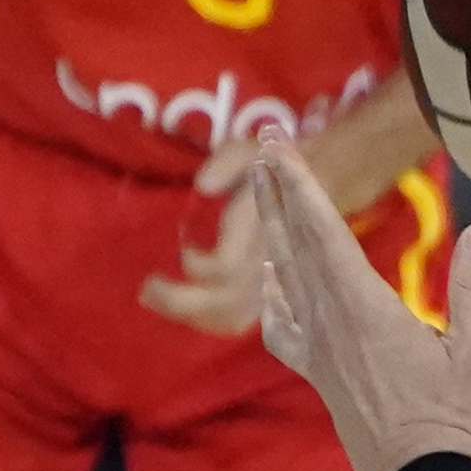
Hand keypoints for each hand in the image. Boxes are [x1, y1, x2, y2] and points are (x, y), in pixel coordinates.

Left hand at [140, 131, 289, 336]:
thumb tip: (203, 186)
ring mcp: (270, 281)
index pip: (227, 267)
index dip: (199, 266)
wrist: (323, 182)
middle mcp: (267, 264)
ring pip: (233, 316)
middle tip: (147, 289)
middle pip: (225, 301)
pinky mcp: (269, 291)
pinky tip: (189, 312)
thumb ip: (228, 164)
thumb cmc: (275, 165)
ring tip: (157, 301)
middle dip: (182, 301)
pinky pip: (241, 318)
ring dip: (193, 315)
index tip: (183, 252)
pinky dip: (212, 320)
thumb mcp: (251, 150)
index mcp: (262, 231)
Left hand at [255, 136, 470, 470]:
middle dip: (276, 191)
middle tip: (261, 148)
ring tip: (262, 193)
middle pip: (293, 243)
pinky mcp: (318, 373)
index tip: (275, 144)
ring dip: (272, 231)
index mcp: (364, 307)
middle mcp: (329, 321)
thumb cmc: (455, 419)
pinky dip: (273, 294)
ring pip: (284, 277)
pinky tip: (271, 280)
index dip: (298, 183)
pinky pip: (283, 324)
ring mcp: (318, 349)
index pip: (322, 230)